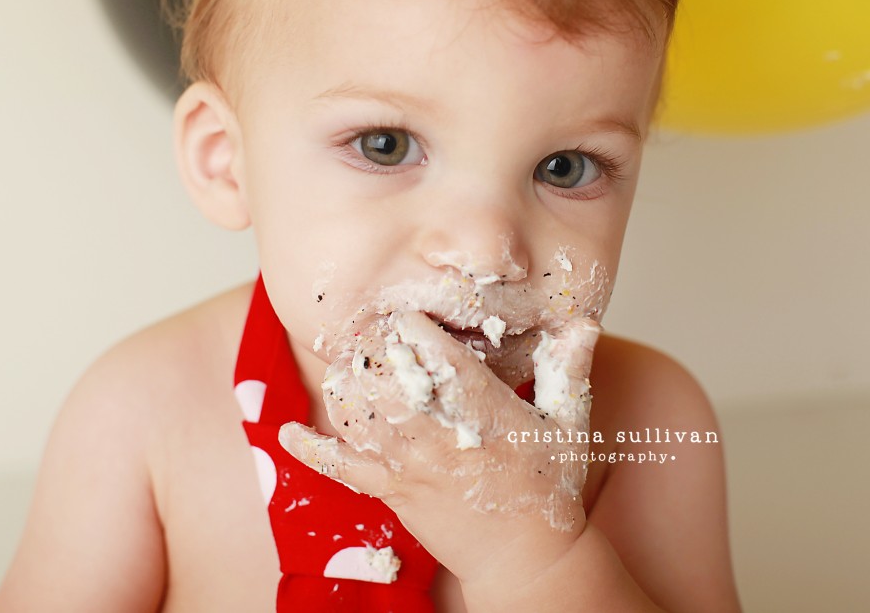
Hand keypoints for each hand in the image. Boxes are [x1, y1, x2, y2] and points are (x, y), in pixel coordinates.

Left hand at [279, 310, 601, 584]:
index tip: (406, 311)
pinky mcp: (390, 492)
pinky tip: (284, 433)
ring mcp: (408, 465)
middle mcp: (437, 435)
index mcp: (481, 411)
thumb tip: (584, 321)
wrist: (527, 558)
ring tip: (342, 357)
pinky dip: (311, 451)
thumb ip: (568, 369)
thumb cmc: (549, 487)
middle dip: (371, 347)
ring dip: (343, 382)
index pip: (436, 355)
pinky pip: (340, 470)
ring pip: (358, 414)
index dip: (413, 327)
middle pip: (386, 378)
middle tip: (364, 324)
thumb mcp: (568, 423)